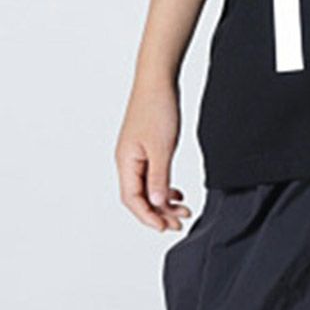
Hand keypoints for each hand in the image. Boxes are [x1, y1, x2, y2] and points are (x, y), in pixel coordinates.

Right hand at [115, 83, 191, 231]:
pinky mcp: (146, 152)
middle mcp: (127, 162)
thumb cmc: (156, 109)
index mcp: (126, 161)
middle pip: (139, 199)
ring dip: (165, 204)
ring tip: (184, 211)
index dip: (148, 217)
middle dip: (159, 214)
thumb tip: (157, 203)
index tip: (165, 227)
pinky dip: (166, 190)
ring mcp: (136, 157)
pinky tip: (178, 194)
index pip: (132, 200)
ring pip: (148, 191)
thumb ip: (159, 179)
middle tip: (180, 223)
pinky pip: (153, 179)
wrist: (158, 82)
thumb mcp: (161, 149)